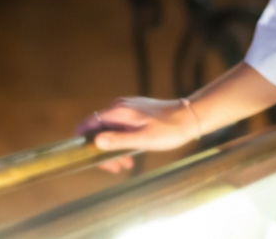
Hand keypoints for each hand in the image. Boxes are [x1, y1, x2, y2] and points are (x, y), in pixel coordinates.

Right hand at [74, 97, 198, 172]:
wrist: (191, 117)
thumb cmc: (169, 130)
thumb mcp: (143, 140)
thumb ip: (118, 140)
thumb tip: (95, 142)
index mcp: (118, 111)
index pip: (86, 125)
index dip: (85, 144)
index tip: (96, 160)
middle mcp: (119, 106)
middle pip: (98, 131)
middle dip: (104, 151)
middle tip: (117, 168)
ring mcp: (128, 108)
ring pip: (110, 131)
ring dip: (115, 149)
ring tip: (127, 165)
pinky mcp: (136, 111)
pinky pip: (121, 128)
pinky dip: (123, 141)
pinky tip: (132, 154)